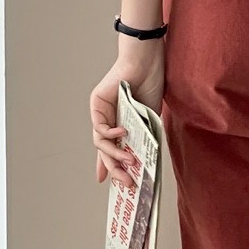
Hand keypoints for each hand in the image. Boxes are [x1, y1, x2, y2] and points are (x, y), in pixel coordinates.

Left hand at [90, 35, 164, 185]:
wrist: (149, 63)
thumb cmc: (152, 86)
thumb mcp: (149, 121)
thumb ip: (143, 140)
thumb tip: (142, 162)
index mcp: (120, 123)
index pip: (113, 149)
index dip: (112, 167)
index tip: (116, 184)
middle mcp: (108, 119)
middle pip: (105, 150)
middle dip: (116, 168)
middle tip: (126, 181)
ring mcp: (101, 112)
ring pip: (100, 142)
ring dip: (115, 155)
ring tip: (129, 161)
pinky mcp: (96, 103)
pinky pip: (100, 127)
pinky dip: (111, 135)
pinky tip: (123, 135)